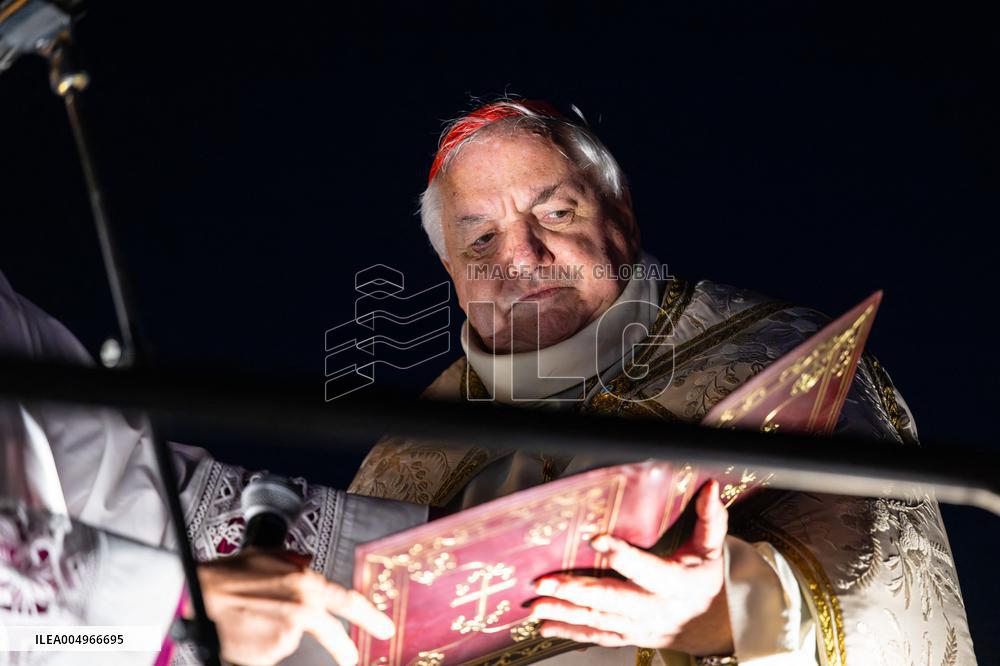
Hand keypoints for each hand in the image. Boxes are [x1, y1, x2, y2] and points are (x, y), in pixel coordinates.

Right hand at [192, 549, 393, 665]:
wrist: (197, 595)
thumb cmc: (228, 575)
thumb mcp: (268, 555)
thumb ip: (294, 560)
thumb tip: (307, 562)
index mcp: (306, 583)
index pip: (349, 602)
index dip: (371, 617)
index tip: (385, 628)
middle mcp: (302, 609)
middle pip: (333, 635)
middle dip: (345, 648)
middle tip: (351, 655)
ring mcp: (286, 634)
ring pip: (293, 639)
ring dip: (281, 633)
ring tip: (255, 618)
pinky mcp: (270, 653)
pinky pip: (273, 651)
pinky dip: (265, 645)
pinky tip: (249, 631)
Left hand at [529, 480, 732, 655]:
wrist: (710, 623)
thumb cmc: (704, 577)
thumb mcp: (712, 547)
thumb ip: (711, 518)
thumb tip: (710, 487)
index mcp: (678, 584)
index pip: (649, 569)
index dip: (623, 556)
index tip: (596, 539)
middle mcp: (657, 609)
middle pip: (613, 600)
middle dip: (576, 591)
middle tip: (545, 580)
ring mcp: (640, 627)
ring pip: (599, 620)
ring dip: (564, 612)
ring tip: (535, 603)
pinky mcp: (628, 636)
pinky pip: (596, 636)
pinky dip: (569, 631)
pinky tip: (545, 625)